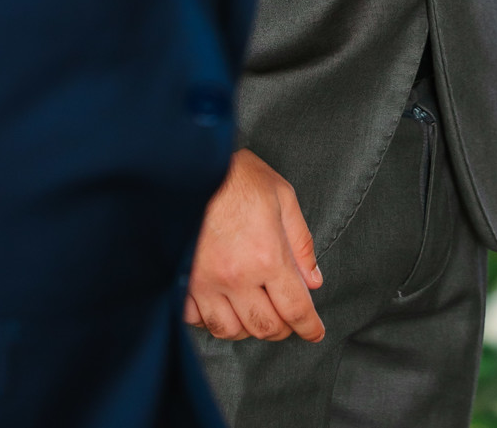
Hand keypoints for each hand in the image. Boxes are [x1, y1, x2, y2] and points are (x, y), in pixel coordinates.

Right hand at [183, 148, 324, 341]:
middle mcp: (237, 276)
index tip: (314, 332)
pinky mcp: (182, 279)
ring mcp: (206, 281)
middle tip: (285, 317)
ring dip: (247, 327)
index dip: (309, 326)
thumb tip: (312, 279)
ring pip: (230, 330)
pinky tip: (219, 304)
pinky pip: (196, 319)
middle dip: (282, 328)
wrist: (188, 164)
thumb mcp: (281, 195)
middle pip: (265, 327)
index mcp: (266, 255)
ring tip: (253, 310)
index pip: (295, 308)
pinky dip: (210, 319)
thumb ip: (300, 241)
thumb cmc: (235, 174)